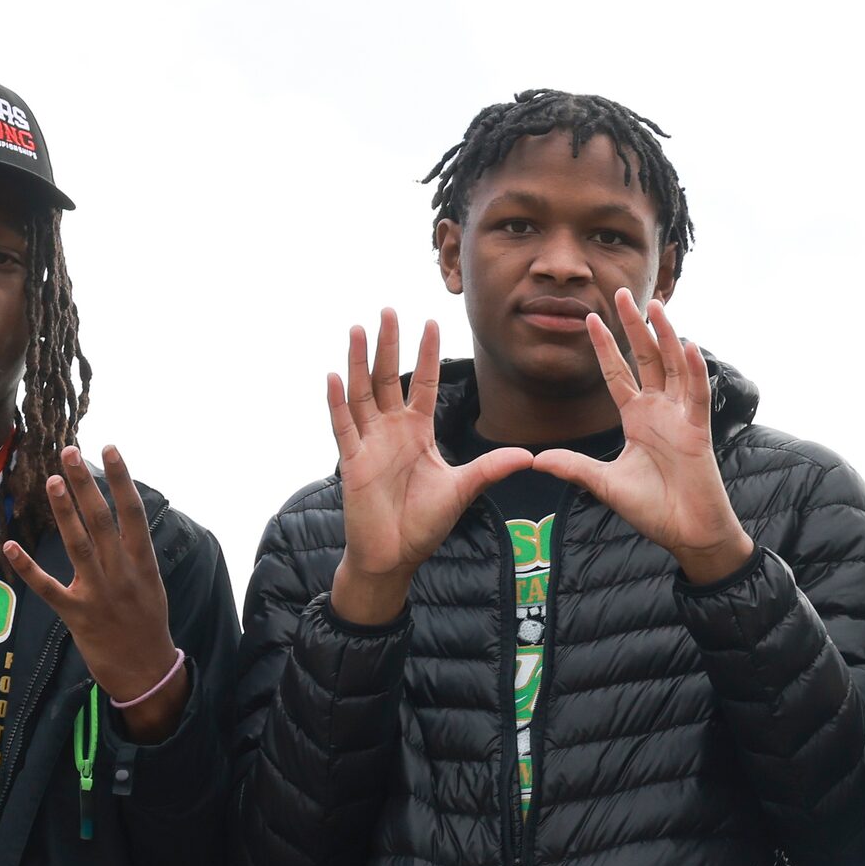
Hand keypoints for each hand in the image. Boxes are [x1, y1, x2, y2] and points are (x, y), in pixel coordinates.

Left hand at [0, 446, 188, 743]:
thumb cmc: (147, 624)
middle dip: (86, 483)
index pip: (133, 513)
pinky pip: (49, 588)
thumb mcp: (151, 584)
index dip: (122, 479)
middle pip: (102, 520)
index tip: (111, 448)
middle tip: (70, 452)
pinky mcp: (77, 615)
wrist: (146, 672)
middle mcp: (122, 574)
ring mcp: (99, 594)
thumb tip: (121, 518)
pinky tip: (11, 545)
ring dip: (65, 511)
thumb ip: (135, 553)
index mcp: (143, 564)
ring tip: (51, 480)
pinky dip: (29, 567)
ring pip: (79, 545)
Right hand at [325, 311, 532, 626]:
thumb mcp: (463, 490)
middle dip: (389, 344)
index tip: (431, 321)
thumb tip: (528, 456)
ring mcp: (369, 444)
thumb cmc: (424, 523)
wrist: (395, 556)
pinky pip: (343, 426)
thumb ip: (490, 469)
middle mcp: (391, 431)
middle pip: (388, 378)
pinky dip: (338, 402)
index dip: (426, 354)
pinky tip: (335, 375)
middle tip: (389, 309)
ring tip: (357, 328)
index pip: (422, 384)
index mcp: (418, 432)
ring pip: (362, 394)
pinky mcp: (352, 462)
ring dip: (358, 362)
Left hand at [530, 291, 752, 584]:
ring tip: (655, 306)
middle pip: (647, 359)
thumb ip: (575, 468)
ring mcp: (681, 419)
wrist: (687, 534)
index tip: (589, 318)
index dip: (605, 347)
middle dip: (633, 326)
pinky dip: (694, 371)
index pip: (618, 374)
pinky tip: (688, 345)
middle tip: (621, 292)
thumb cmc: (653, 509)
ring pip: (674, 367)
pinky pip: (697, 396)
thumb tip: (537, 460)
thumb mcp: (605, 485)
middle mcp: (660, 412)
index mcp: (638, 419)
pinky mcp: (699, 432)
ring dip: (665, 336)